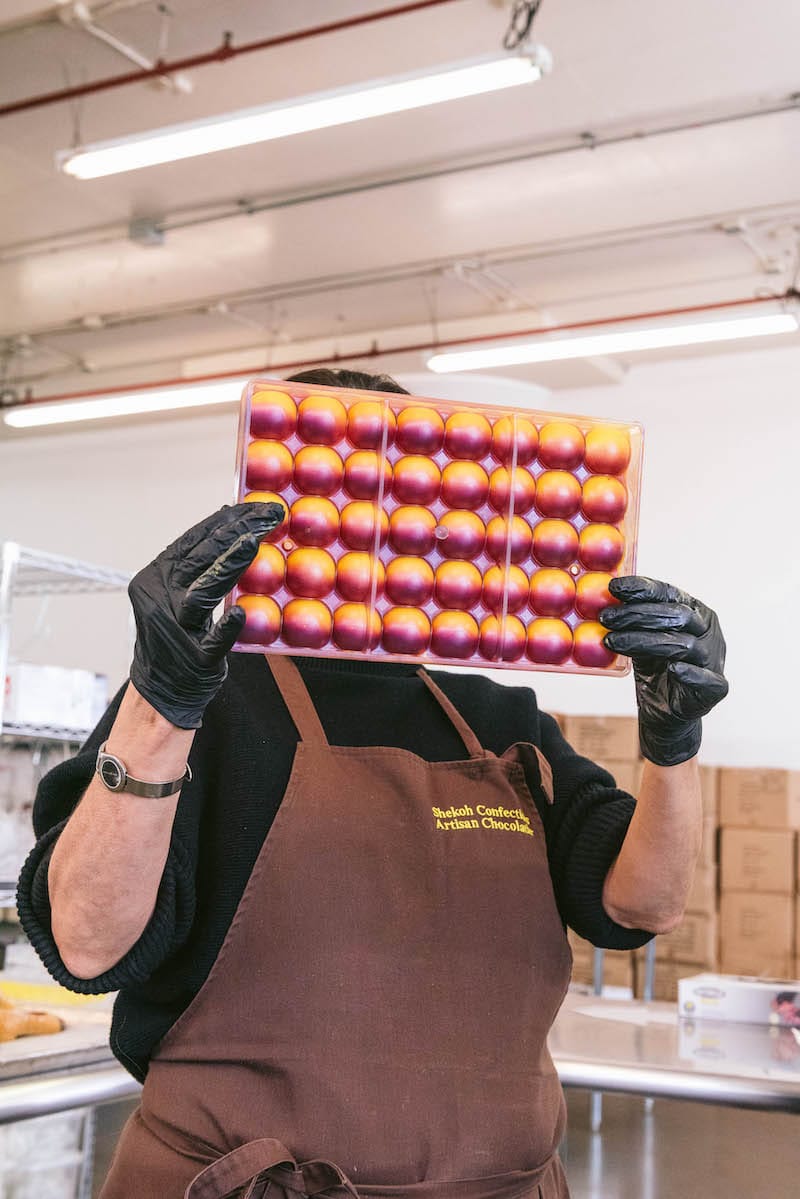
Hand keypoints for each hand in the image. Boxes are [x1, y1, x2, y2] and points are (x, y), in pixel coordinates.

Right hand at [128, 502, 284, 728]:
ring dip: (229, 565)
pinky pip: (211, 640)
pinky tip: (240, 614)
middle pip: (199, 559)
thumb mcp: (180, 591)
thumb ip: (200, 560)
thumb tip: (229, 516)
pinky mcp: (194, 658)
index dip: (226, 520)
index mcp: (156, 577)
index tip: (257, 505)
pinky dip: (225, 628)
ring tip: (255, 542)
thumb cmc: (179, 634)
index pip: (192, 540)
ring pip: (201, 593)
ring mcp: (174, 629)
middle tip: (271, 515)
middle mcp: (160, 599)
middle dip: (237, 532)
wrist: (163, 688)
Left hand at [598, 576, 727, 765]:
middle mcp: (708, 631)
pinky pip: (705, 678)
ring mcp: (714, 658)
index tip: (613, 587)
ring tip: (612, 641)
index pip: (670, 593)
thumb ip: (630, 622)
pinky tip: (672, 669)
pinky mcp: (716, 687)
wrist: (665, 712)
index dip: (643, 589)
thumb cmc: (654, 668)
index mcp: (694, 611)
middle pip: (678, 615)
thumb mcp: (639, 639)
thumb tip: (600, 601)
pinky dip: (689, 672)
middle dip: (638, 614)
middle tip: (606, 617)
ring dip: (645, 641)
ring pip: (685, 644)